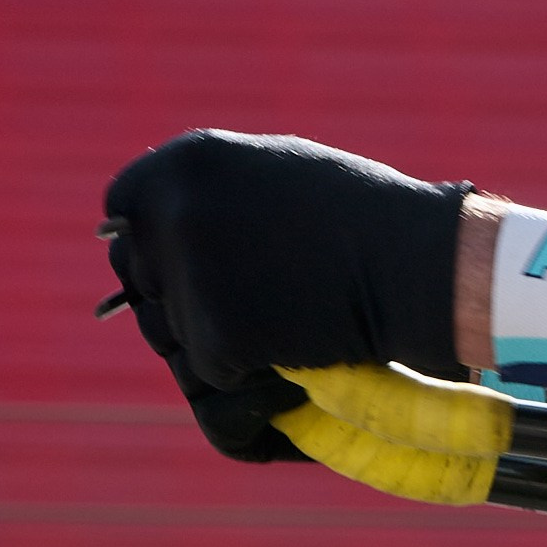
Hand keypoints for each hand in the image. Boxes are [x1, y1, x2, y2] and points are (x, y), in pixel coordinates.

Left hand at [102, 131, 470, 459]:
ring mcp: (190, 279)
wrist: (423, 267)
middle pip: (142, 282)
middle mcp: (173, 213)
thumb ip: (213, 192)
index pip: (123, 206)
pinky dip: (253, 383)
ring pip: (175, 337)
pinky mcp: (214, 341)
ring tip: (291, 323)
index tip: (187, 263)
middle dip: (186, 302)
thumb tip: (151, 223)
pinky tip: (301, 354)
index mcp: (186, 162)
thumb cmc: (369, 219)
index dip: (153, 241)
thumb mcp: (277, 174)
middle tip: (260, 304)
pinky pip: (213, 381)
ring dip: (221, 345)